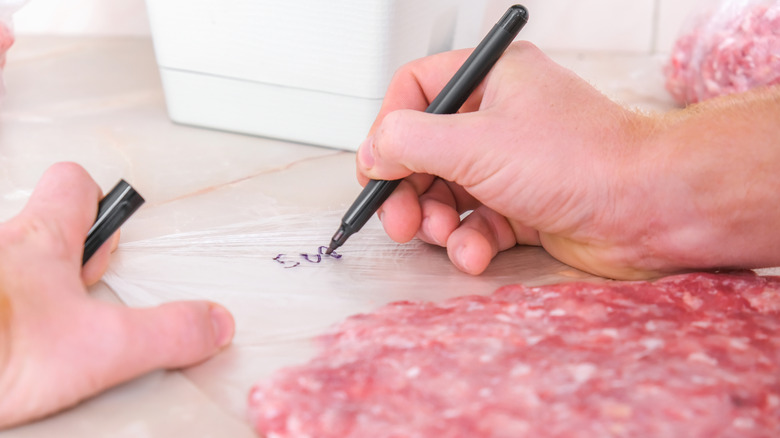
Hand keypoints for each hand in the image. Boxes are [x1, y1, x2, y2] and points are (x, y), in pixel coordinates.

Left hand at [0, 162, 234, 428]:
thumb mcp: (98, 350)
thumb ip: (165, 334)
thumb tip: (212, 324)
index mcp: (41, 243)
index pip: (74, 185)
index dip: (96, 198)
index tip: (108, 216)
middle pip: (42, 223)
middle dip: (67, 249)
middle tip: (85, 280)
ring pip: (10, 263)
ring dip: (28, 284)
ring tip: (38, 320)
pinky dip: (6, 305)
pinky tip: (11, 332)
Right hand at [356, 41, 779, 278]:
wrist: (648, 210)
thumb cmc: (581, 160)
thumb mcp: (474, 143)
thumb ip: (408, 143)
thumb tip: (373, 151)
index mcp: (492, 78)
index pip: (417, 90)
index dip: (388, 130)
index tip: (376, 169)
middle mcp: (500, 116)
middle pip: (425, 150)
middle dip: (409, 190)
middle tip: (399, 221)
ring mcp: (512, 162)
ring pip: (448, 191)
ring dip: (438, 220)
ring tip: (443, 235)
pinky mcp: (524, 204)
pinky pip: (478, 221)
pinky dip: (470, 241)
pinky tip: (476, 253)